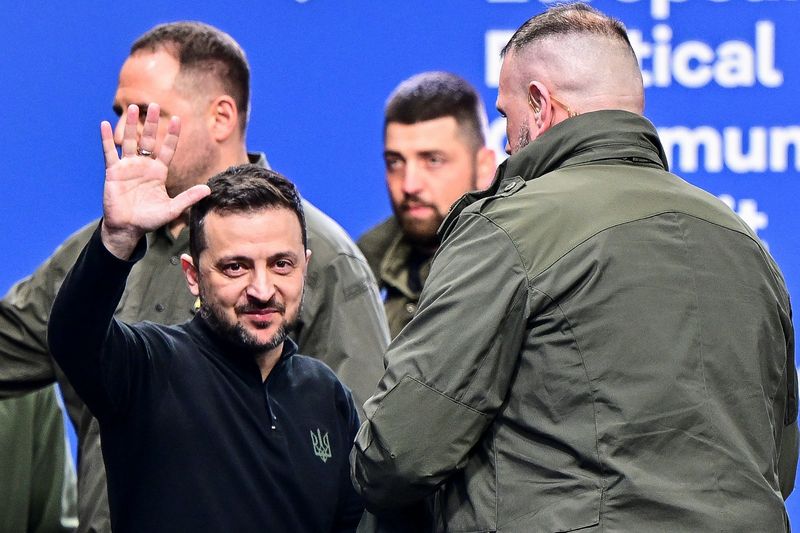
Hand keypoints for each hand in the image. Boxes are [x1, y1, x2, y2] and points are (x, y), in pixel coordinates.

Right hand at [99, 103, 209, 258]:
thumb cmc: (149, 219)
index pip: (167, 149)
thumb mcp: (172, 209)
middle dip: (152, 123)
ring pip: (130, 141)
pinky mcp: (113, 172)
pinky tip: (105, 124)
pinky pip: (110, 152)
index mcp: (159, 172)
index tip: (178, 119)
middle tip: (155, 105)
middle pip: (149, 139)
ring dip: (131, 125)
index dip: (172, 135)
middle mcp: (144, 166)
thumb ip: (188, 198)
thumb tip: (208, 190)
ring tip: (133, 108)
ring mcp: (128, 167)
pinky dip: (107, 139)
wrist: (128, 228)